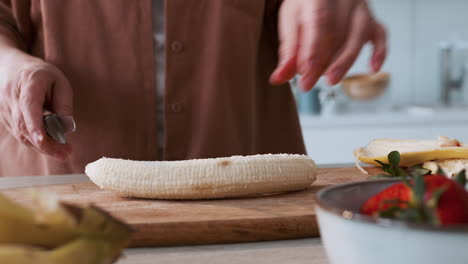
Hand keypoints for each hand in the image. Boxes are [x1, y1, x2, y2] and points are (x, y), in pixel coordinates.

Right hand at [0, 57, 74, 160]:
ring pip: (21, 133)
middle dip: (45, 144)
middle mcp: (12, 97)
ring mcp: (5, 108)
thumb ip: (64, 104)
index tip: (42, 140)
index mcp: (28, 84)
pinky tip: (50, 145)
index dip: (35, 125)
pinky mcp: (5, 118)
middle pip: (25, 126)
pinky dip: (35, 143)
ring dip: (42, 147)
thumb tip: (67, 128)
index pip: (29, 106)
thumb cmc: (42, 75)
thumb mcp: (61, 83)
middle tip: (66, 153)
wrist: (14, 67)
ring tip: (63, 152)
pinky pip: (19, 134)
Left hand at [270, 0, 386, 90]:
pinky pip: (381, 34)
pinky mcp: (371, 19)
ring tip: (331, 80)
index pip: (319, 22)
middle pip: (338, 32)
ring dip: (345, 61)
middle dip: (323, 62)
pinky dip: (379, 52)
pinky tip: (373, 68)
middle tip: (308, 83)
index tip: (305, 73)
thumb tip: (279, 78)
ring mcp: (360, 8)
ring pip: (358, 35)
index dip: (313, 51)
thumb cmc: (305, 5)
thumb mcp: (289, 22)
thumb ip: (287, 51)